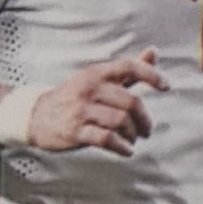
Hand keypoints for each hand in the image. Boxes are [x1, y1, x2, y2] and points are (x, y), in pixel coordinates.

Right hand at [28, 48, 167, 154]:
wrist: (36, 115)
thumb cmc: (74, 96)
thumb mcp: (98, 78)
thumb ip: (128, 69)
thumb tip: (153, 53)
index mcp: (97, 73)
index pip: (129, 67)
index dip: (151, 75)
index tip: (166, 86)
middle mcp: (90, 89)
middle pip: (131, 102)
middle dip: (144, 119)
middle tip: (146, 130)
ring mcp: (81, 110)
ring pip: (121, 122)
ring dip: (133, 134)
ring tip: (133, 139)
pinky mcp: (75, 131)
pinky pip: (106, 139)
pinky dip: (122, 147)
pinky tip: (126, 150)